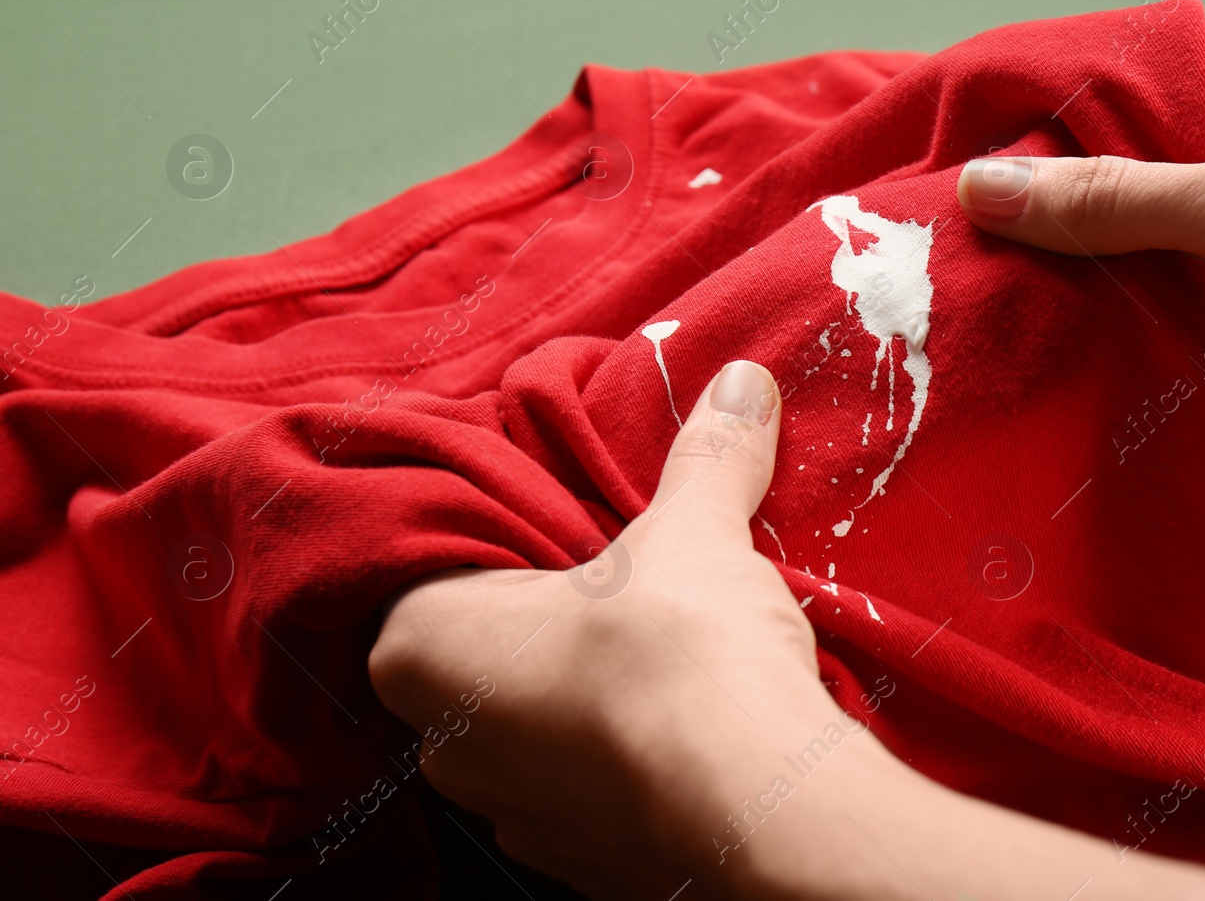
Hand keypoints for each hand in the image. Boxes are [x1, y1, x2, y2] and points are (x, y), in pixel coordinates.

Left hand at [368, 359, 842, 896]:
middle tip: (621, 578)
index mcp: (422, 646)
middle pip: (485, 655)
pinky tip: (684, 726)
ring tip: (662, 653)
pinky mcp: (578, 869)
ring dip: (585, 696)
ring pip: (535, 731)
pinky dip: (625, 759)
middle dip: (549, 620)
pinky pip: (588, 792)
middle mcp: (444, 745)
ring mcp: (512, 819)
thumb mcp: (693, 528)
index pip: (434, 572)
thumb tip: (741, 380)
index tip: (567, 525)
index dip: (505, 541)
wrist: (755, 807)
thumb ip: (708, 454)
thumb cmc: (678, 649)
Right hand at [956, 46, 1204, 470]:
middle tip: (981, 253)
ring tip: (1006, 320)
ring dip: (1123, 313)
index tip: (996, 163)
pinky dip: (1164, 375)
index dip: (1088, 136)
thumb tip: (987, 192)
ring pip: (1189, 289)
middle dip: (1092, 238)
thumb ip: (1118, 201)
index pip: (1172, 109)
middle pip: (1171, 208)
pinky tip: (1079, 385)